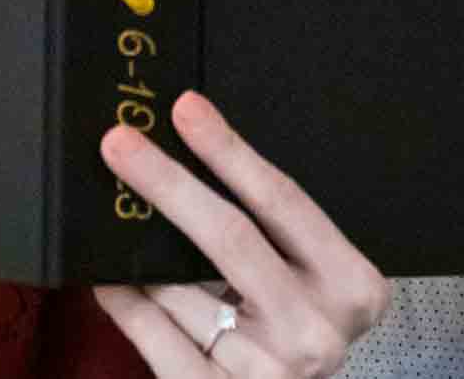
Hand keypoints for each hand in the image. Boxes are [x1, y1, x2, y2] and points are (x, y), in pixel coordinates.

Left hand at [92, 92, 389, 376]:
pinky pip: (153, 333)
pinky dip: (125, 299)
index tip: (185, 109)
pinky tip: (109, 277)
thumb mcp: (311, 283)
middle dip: (168, 183)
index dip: (229, 151)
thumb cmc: (297, 335)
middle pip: (230, 237)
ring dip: (141, 256)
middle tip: (120, 143)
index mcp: (354, 287)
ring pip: (181, 288)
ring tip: (120, 228)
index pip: (283, 201)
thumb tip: (190, 157)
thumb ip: (272, 236)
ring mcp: (269, 371)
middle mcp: (318, 331)